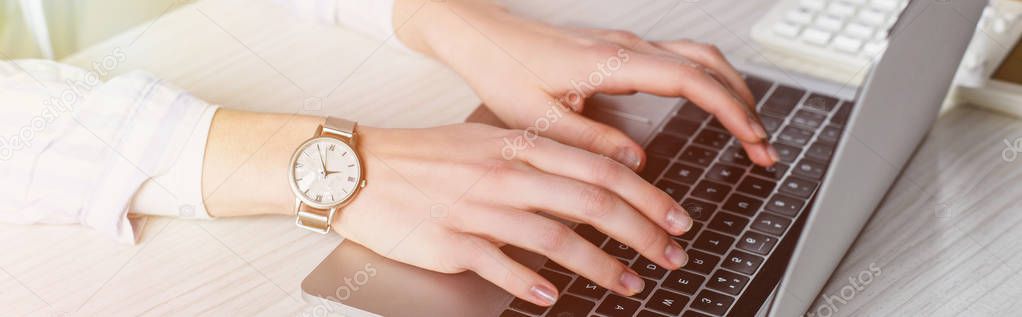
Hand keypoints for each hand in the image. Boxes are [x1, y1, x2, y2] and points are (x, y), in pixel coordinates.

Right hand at [335, 124, 692, 306]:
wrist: (360, 169)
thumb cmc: (424, 158)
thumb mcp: (486, 142)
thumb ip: (537, 158)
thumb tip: (587, 178)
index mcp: (520, 146)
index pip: (600, 169)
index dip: (647, 196)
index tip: (675, 219)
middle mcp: (506, 175)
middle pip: (592, 203)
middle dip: (642, 232)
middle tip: (671, 255)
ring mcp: (480, 209)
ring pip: (557, 238)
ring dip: (602, 266)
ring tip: (631, 284)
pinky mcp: (452, 243)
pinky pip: (502, 267)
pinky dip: (532, 285)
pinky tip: (553, 300)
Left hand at [396, 0, 777, 168]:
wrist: (480, 37)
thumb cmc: (503, 69)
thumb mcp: (541, 119)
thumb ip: (592, 142)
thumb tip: (638, 164)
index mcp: (611, 61)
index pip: (690, 80)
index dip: (728, 110)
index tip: (752, 139)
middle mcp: (626, 46)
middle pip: (707, 65)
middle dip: (744, 105)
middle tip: (763, 147)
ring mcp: (625, 45)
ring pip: (697, 58)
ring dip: (729, 91)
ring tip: (749, 130)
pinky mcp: (619, 51)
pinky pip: (678, 59)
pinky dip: (705, 82)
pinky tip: (709, 107)